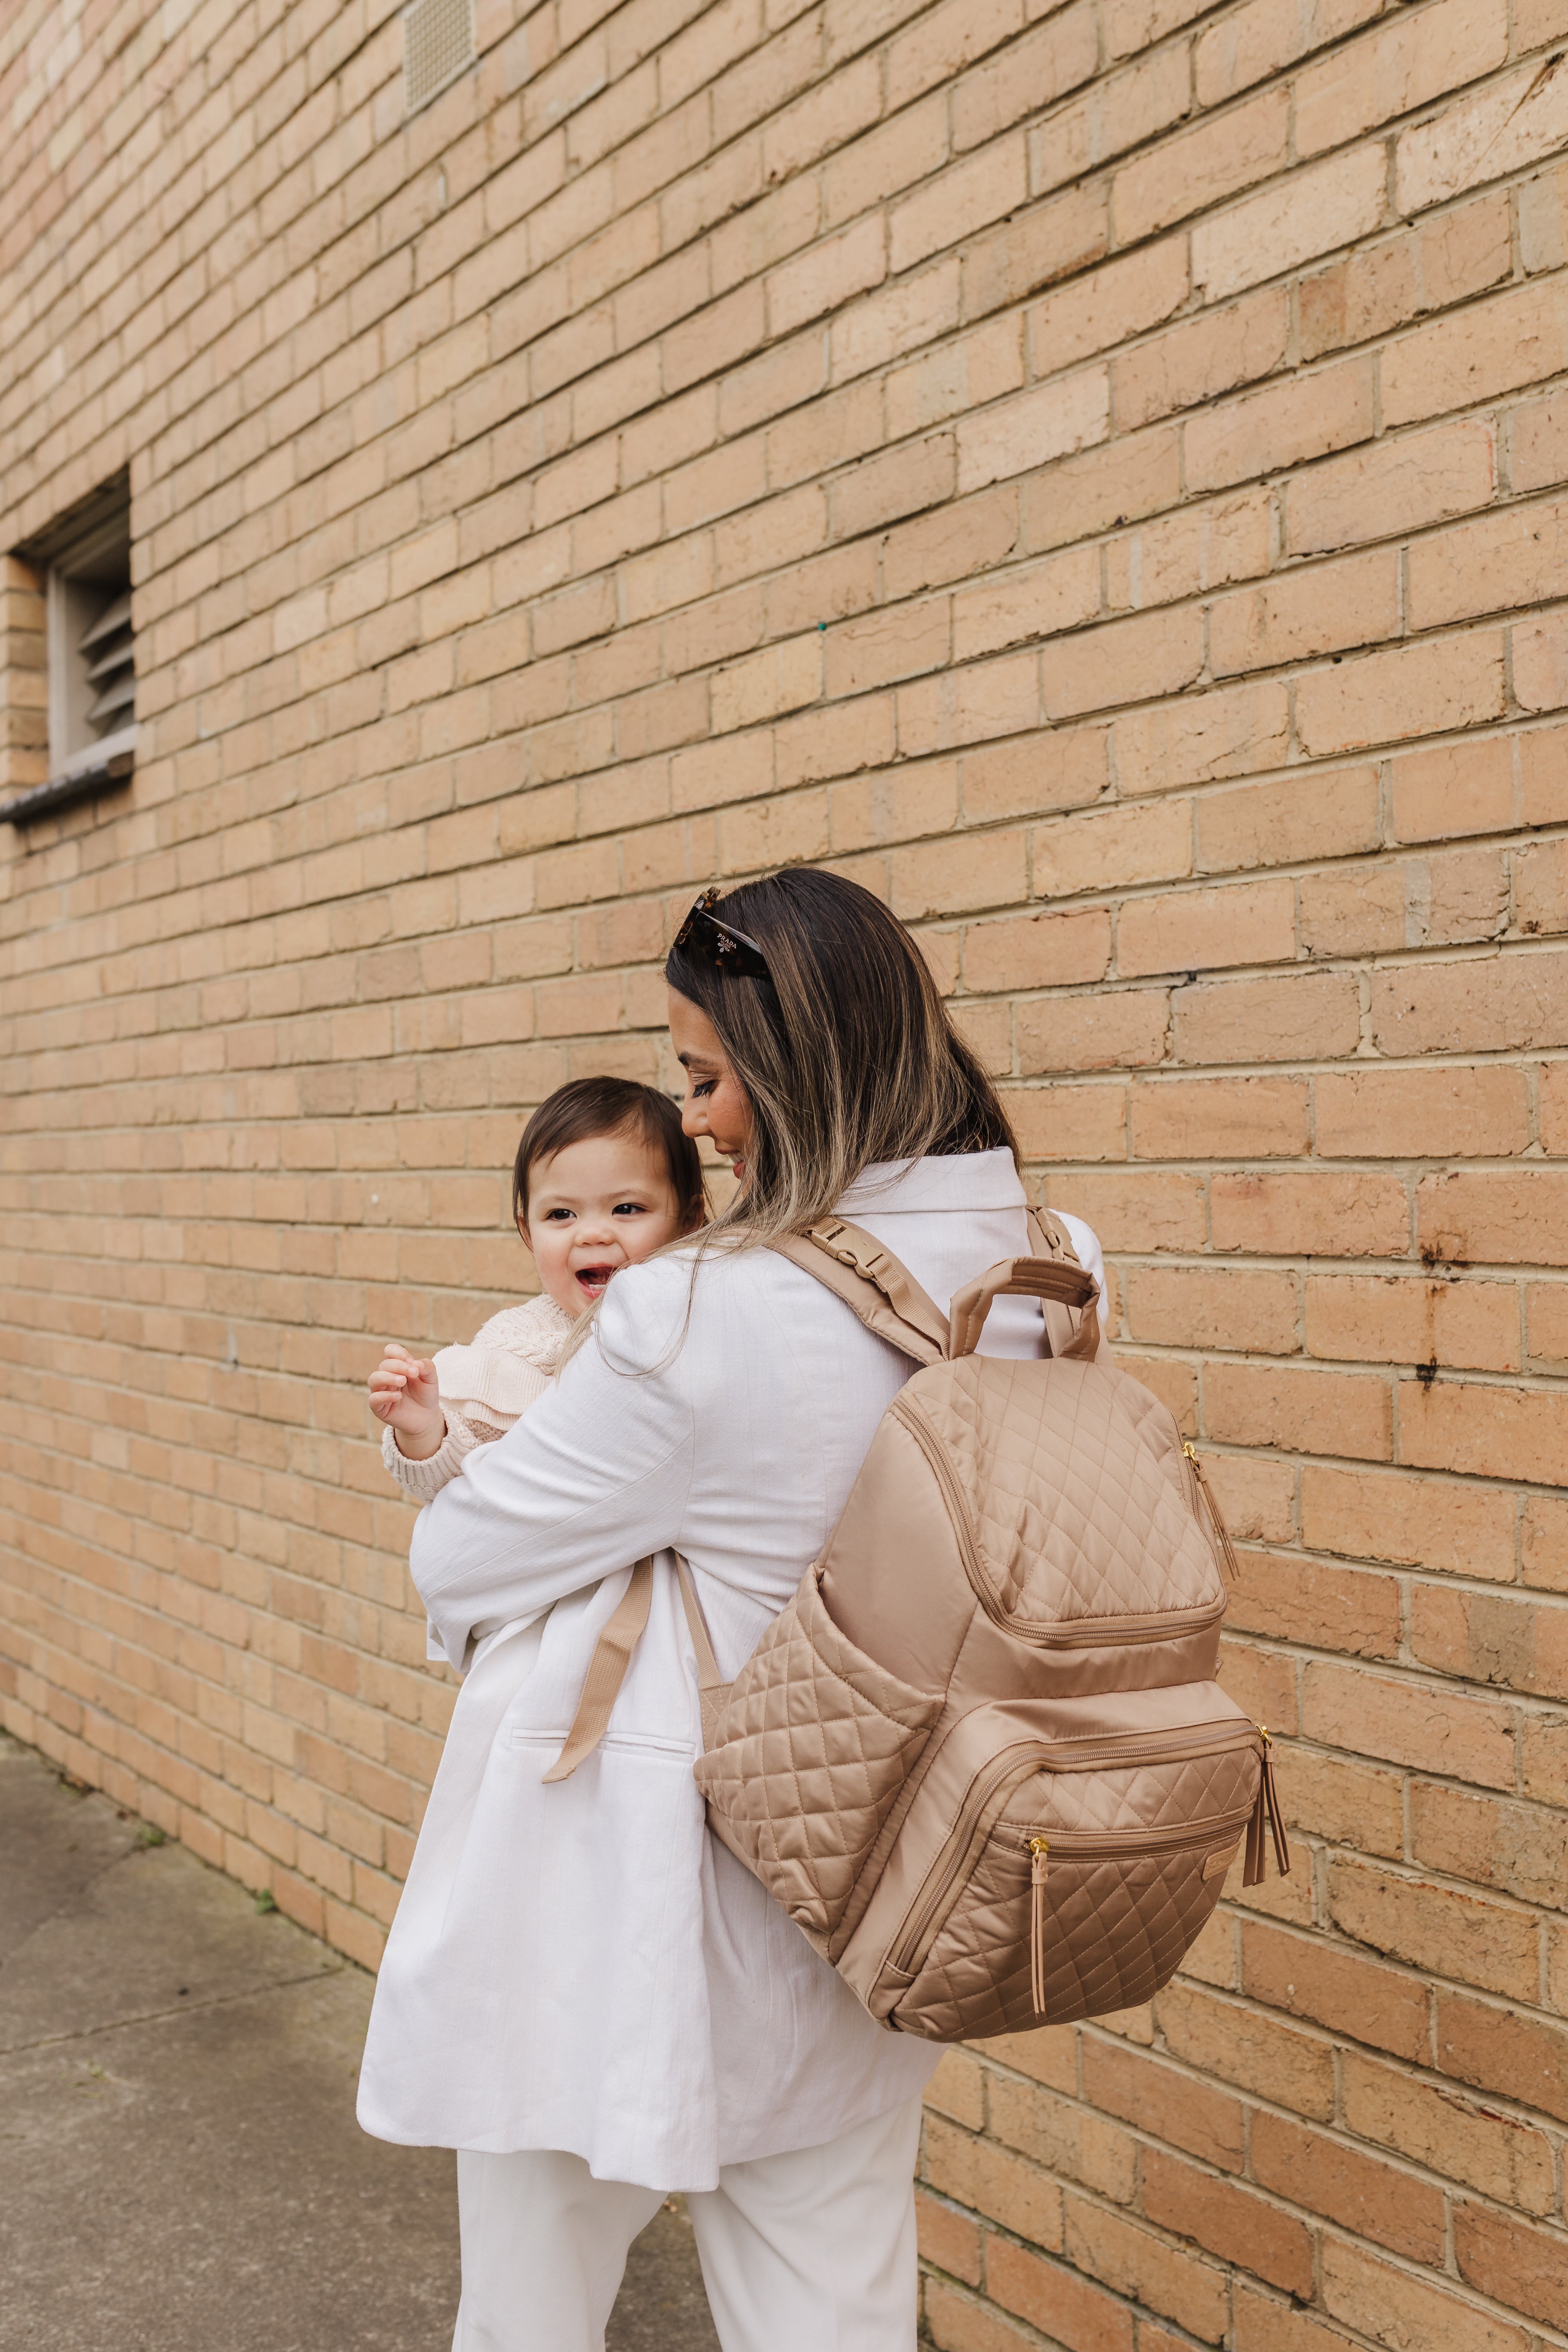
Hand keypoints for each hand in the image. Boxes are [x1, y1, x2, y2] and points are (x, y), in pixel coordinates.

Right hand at [369, 1344, 446, 1459]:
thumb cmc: (426, 1395)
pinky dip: (385, 1396)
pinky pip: (374, 1399)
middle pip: (384, 1365)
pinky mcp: (379, 1407)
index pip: (390, 1351)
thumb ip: (427, 1367)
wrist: (427, 1417)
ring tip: (402, 1381)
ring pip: (374, 1379)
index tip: (411, 1361)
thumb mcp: (431, 1379)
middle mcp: (386, 1376)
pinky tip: (398, 1396)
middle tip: (414, 1373)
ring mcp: (381, 1391)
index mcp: (397, 1366)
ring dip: (388, 1378)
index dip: (399, 1352)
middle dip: (399, 1366)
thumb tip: (416, 1363)